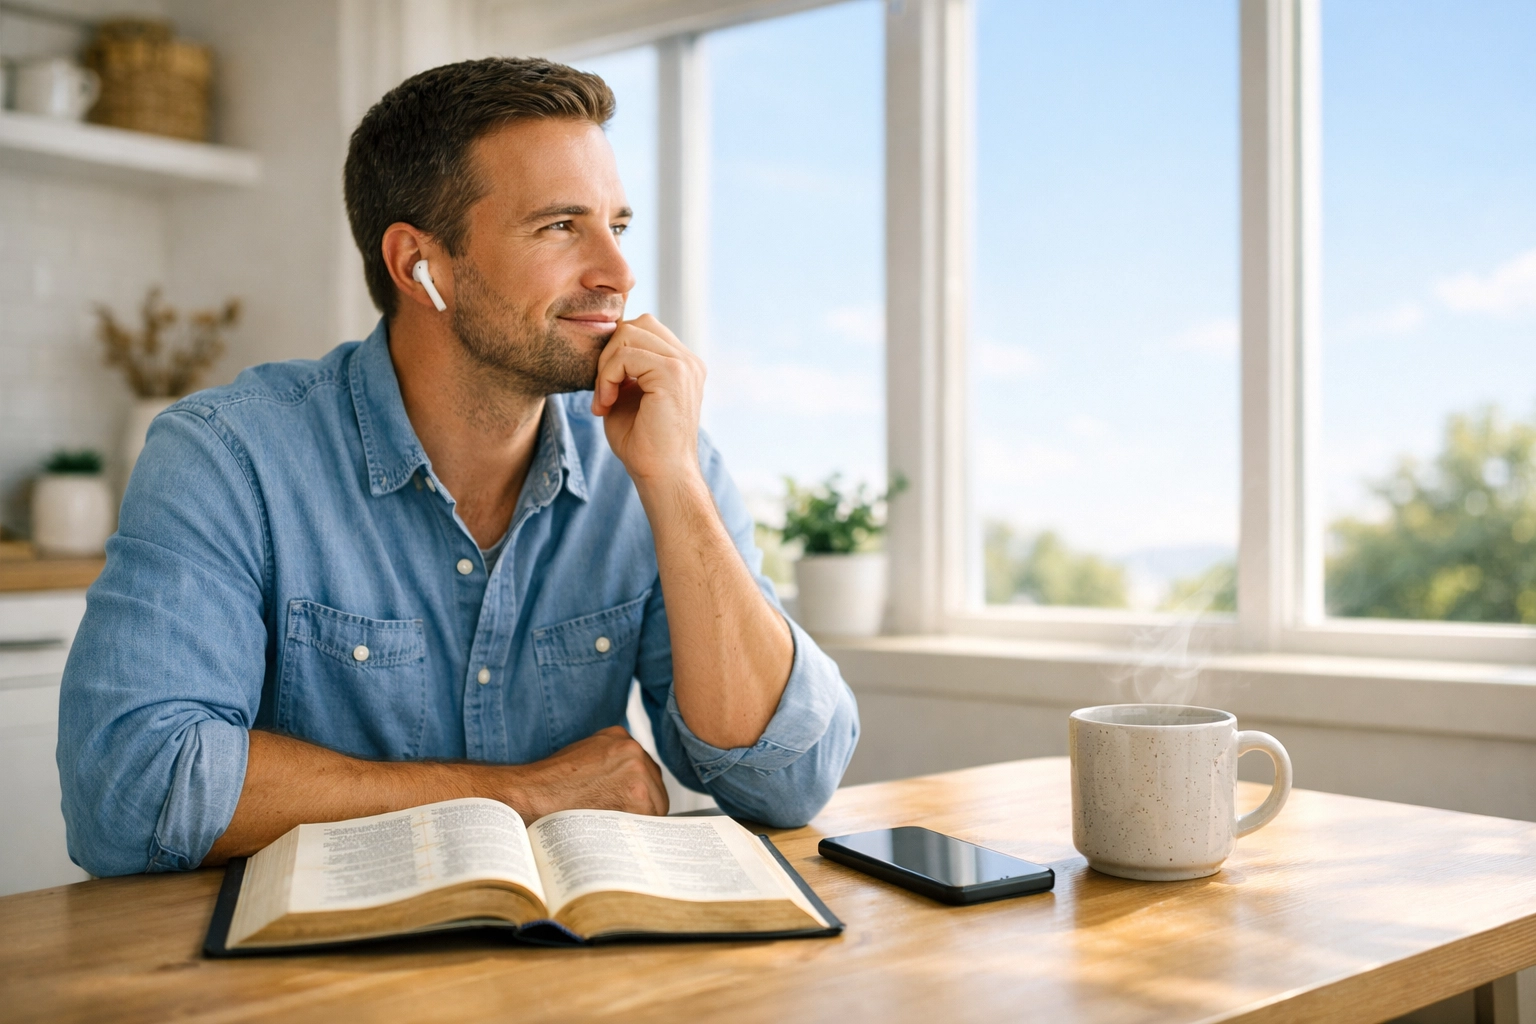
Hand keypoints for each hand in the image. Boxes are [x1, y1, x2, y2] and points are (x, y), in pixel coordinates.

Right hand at [497, 726, 668, 820]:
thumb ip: (612, 762)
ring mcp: (638, 773)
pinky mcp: (637, 798)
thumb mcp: (586, 755)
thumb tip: (629, 787)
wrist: (533, 797)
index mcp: (621, 738)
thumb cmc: (552, 784)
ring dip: (641, 820)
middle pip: (655, 787)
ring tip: (617, 831)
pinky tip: (618, 836)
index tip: (630, 806)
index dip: (639, 792)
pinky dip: (637, 832)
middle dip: (644, 807)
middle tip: (624, 823)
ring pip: (656, 805)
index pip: (645, 770)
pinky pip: (649, 821)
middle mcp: (633, 750)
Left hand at [591, 314, 704, 483]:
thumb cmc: (643, 444)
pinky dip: (607, 377)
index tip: (606, 390)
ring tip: (604, 399)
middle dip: (609, 353)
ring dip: (606, 366)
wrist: (662, 476)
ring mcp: (684, 364)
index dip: (616, 352)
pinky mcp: (672, 373)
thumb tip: (604, 341)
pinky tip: (607, 404)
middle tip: (602, 391)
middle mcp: (688, 360)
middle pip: (636, 324)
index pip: (644, 329)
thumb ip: (623, 368)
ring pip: (628, 333)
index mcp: (682, 364)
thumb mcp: (628, 395)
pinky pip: (625, 355)